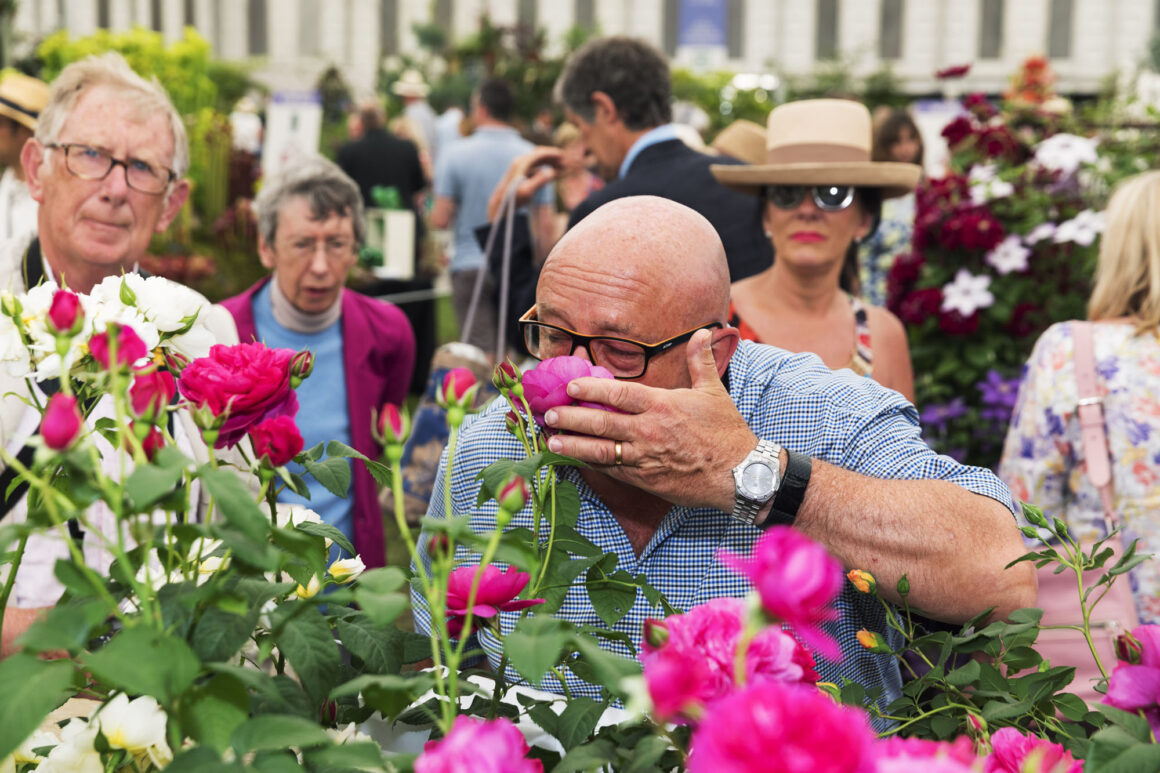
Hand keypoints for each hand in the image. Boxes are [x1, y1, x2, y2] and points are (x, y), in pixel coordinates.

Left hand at [487, 147, 562, 220]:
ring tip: (560, 168)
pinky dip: (544, 168)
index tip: (563, 156)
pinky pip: (534, 167)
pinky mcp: (519, 173)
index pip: (540, 153)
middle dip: (552, 157)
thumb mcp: (527, 191)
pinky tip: (549, 174)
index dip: (552, 153)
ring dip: (549, 162)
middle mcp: (520, 162)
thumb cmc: (512, 199)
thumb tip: (552, 172)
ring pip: (537, 160)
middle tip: (564, 163)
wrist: (499, 204)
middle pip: (539, 154)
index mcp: (521, 163)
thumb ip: (539, 181)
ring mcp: (519, 167)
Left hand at [543, 330, 755, 511]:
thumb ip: (700, 360)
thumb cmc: (726, 432)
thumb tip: (703, 331)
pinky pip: (612, 470)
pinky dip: (590, 465)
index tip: (570, 385)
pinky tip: (574, 460)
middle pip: (602, 423)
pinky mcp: (645, 479)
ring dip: (572, 445)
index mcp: (663, 405)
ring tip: (550, 440)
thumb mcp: (714, 391)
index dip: (592, 389)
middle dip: (572, 418)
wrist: (740, 474)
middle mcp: (649, 431)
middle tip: (549, 414)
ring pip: (600, 450)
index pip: (620, 394)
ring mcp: (645, 457)